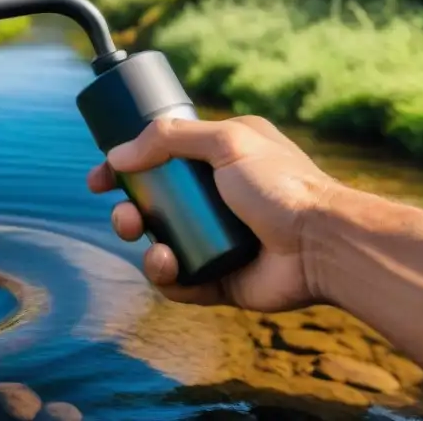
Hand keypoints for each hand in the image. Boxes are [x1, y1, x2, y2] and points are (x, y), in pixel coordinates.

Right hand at [87, 115, 339, 311]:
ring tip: (149, 242)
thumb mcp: (227, 141)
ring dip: (141, 244)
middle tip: (126, 217)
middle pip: (150, 207)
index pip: (157, 162)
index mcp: (216, 161)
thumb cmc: (282, 186)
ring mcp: (215, 242)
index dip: (123, 170)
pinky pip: (178, 283)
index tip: (98, 179)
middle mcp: (213, 201)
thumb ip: (169, 138)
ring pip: (157, 246)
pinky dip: (165, 276)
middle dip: (126, 212)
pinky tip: (168, 266)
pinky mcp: (220, 281)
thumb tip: (117, 155)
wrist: (323, 244)